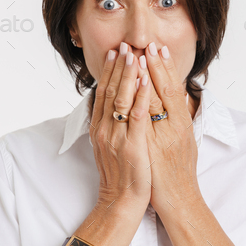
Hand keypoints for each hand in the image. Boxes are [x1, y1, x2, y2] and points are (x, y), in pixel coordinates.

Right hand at [90, 43, 153, 209]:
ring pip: (122, 98)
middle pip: (110, 90)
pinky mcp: (133, 144)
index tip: (114, 53)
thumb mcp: (108, 146)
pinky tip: (146, 80)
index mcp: (99, 128)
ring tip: (134, 53)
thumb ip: (109, 125)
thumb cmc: (119, 175)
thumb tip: (111, 106)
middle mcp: (104, 129)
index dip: (108, 71)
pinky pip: (137, 115)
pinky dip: (142, 95)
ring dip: (129, 74)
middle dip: (118, 66)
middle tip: (123, 45)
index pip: (102, 92)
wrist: (120, 201)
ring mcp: (117, 136)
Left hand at [136, 42, 202, 214]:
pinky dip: (138, 100)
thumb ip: (176, 119)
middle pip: (164, 90)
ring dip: (144, 76)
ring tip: (137, 55)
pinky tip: (134, 85)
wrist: (177, 199)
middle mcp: (174, 127)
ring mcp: (160, 136)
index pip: (173, 89)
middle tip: (147, 44)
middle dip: (154, 65)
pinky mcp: (146, 146)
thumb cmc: (177, 171)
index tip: (159, 49)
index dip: (166, 67)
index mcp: (182, 123)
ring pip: (153, 100)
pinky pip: (141, 118)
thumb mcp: (182, 141)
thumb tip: (169, 97)